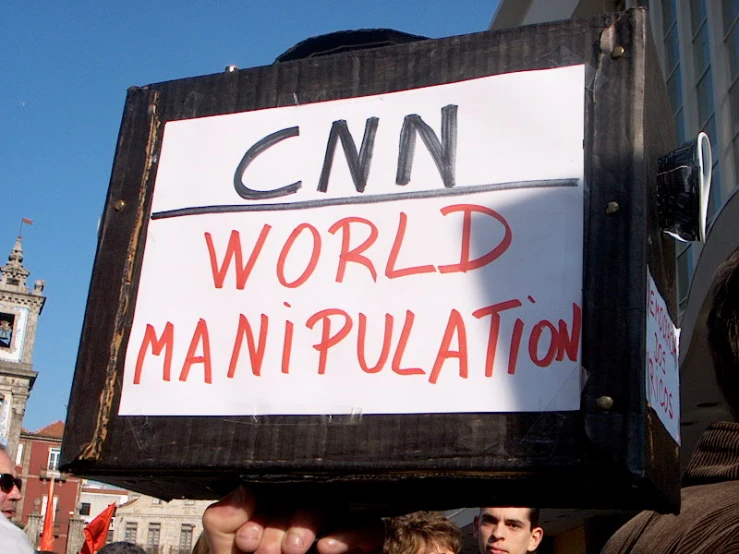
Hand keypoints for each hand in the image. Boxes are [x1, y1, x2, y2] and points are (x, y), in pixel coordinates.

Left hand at [202, 486, 383, 553]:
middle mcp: (308, 515)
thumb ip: (226, 518)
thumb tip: (245, 491)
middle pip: (306, 494)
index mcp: (279, 505)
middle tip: (266, 551)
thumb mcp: (229, 546)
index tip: (245, 537)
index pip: (279, 487)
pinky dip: (350, 536)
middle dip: (282, 523)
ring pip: (336, 507)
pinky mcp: (358, 546)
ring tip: (289, 548)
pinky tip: (325, 547)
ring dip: (310, 523)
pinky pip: (369, 530)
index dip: (261, 510)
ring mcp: (334, 529)